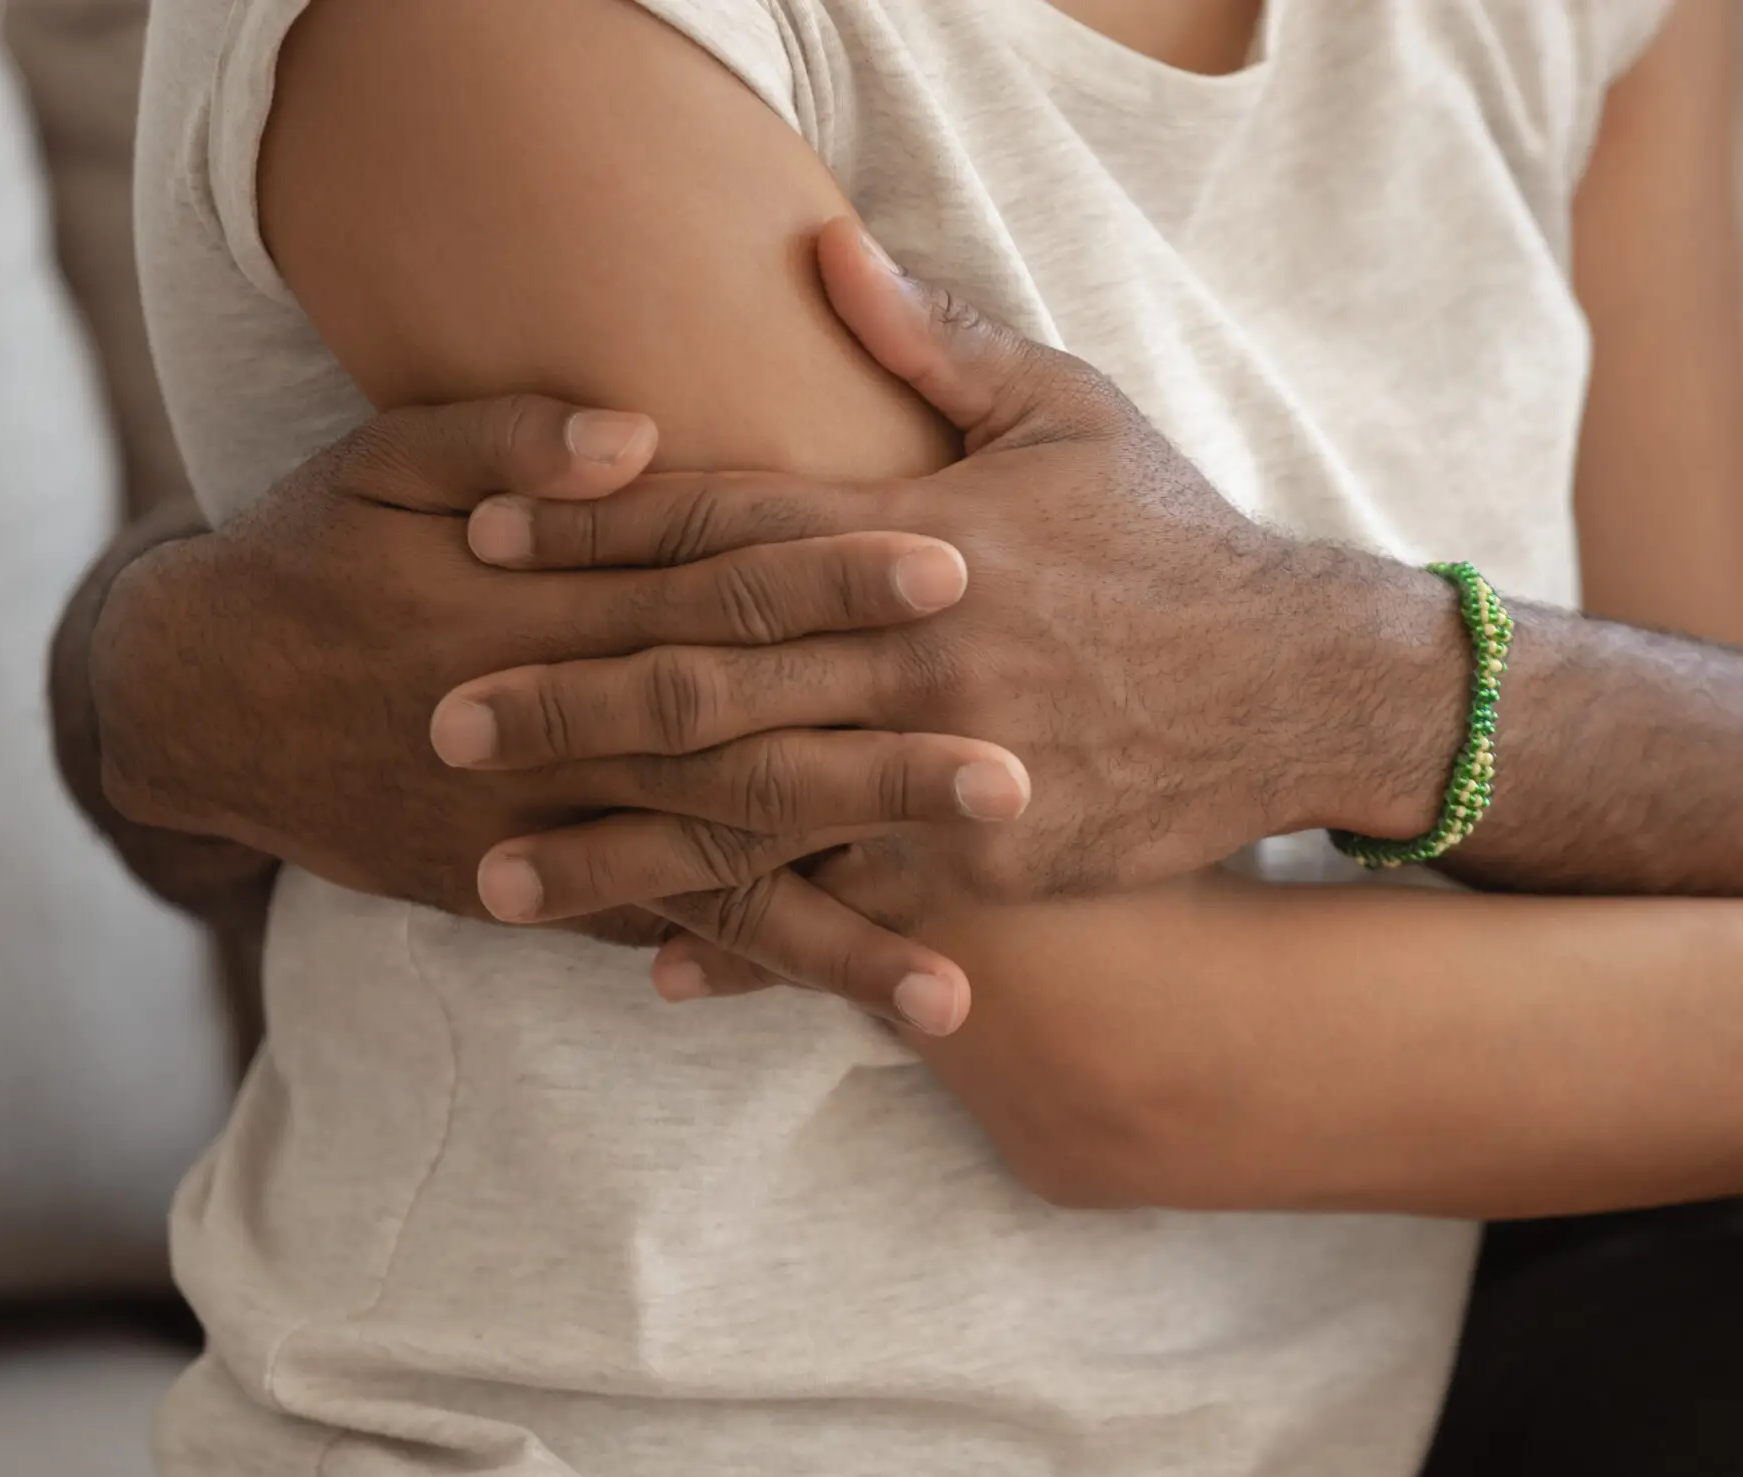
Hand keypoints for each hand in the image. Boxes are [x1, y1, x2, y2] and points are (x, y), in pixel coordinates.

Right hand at [89, 395, 1023, 1030]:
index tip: (952, 567)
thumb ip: (508, 440)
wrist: (201, 702)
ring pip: (716, 884)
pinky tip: (848, 1013)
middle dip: (878, 777)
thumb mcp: (383, 464)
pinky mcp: (541, 891)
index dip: (833, 578)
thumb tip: (635, 434)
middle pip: (746, 755)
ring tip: (956, 994)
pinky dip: (749, 975)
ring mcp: (553, 833)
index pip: (717, 586)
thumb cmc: (316, 555)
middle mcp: (562, 735)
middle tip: (1015, 783)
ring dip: (839, 935)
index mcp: (546, 607)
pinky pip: (663, 935)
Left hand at [432, 220, 1464, 988]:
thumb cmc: (1176, 539)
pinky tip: (661, 966)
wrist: (1302, 684)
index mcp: (919, 534)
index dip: (593, 533)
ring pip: (753, 811)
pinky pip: (852, 907)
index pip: (723, 527)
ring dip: (618, 845)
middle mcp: (918, 651)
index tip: (476, 541)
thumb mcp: (1070, 409)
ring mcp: (952, 765)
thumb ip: (935, 337)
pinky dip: (760, 939)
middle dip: (562, 702)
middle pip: (706, 678)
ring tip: (497, 873)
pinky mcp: (994, 861)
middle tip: (440, 720)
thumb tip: (820, 245)